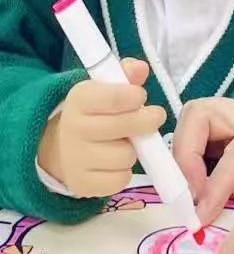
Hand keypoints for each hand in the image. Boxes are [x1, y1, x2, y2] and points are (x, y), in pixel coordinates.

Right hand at [37, 59, 165, 198]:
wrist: (60, 145)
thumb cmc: (95, 111)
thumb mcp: (107, 86)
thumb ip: (126, 74)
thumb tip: (140, 68)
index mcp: (80, 98)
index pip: (114, 98)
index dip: (135, 97)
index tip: (140, 97)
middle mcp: (74, 128)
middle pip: (126, 126)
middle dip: (146, 121)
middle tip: (153, 118)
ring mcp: (75, 159)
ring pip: (126, 156)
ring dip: (134, 150)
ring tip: (125, 142)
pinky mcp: (82, 185)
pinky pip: (119, 180)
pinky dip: (124, 172)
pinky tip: (115, 162)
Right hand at [173, 97, 233, 224]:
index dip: (214, 186)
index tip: (199, 218)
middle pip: (201, 113)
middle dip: (184, 154)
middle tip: (186, 194)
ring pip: (196, 119)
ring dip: (184, 154)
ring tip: (188, 192)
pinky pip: (203, 134)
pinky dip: (193, 157)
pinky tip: (200, 186)